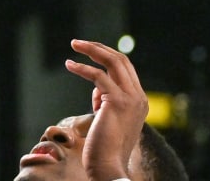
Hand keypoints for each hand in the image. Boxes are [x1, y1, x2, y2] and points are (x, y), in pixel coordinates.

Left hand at [67, 38, 147, 180]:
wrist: (108, 166)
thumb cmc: (105, 146)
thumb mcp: (111, 119)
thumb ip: (108, 102)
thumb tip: (97, 90)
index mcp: (140, 101)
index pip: (126, 69)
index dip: (107, 56)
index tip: (90, 50)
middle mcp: (139, 98)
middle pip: (122, 60)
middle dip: (99, 48)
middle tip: (78, 43)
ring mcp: (130, 99)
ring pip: (113, 62)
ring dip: (91, 50)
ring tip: (74, 45)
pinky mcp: (117, 102)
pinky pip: (98, 76)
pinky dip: (82, 68)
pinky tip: (69, 65)